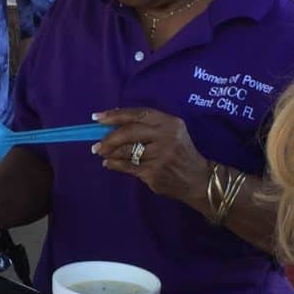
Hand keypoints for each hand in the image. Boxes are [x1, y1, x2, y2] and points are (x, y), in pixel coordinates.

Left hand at [92, 108, 210, 204]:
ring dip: (109, 153)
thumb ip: (147, 126)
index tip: (97, 118)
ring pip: (126, 151)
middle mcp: (166, 137)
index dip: (115, 115)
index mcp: (169, 122)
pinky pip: (128, 167)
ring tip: (102, 153)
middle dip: (109, 138)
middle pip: (129, 132)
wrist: (198, 179)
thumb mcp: (171, 132)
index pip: (137, 114)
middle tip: (96, 144)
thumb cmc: (180, 152)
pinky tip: (109, 163)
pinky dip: (115, 165)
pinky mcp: (154, 173)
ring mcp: (160, 156)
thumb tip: (113, 122)